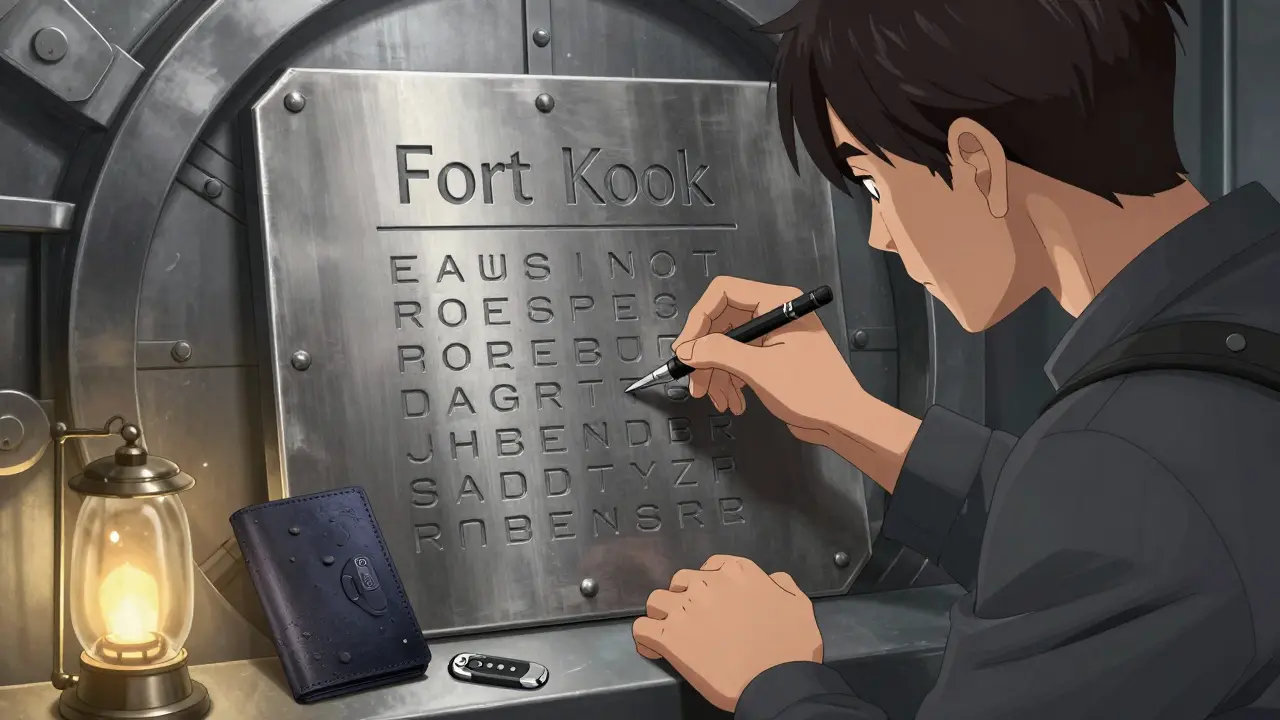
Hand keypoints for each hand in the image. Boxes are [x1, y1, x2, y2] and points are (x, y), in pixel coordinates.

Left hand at [631, 555, 822, 712]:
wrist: (777, 683)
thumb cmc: (791, 648)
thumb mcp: (798, 604)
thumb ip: (781, 584)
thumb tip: (772, 579)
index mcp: (737, 573)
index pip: (710, 567)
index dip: (709, 584)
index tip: (711, 600)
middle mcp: (707, 584)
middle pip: (680, 582)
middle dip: (684, 598)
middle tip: (694, 620)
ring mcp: (686, 609)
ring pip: (656, 601)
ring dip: (662, 615)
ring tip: (671, 631)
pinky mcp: (670, 637)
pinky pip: (642, 629)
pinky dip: (645, 639)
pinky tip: (654, 648)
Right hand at [673, 276, 921, 489]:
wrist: (843, 420)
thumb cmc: (812, 390)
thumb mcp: (759, 369)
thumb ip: (720, 353)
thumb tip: (687, 348)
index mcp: (776, 302)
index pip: (723, 293)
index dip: (699, 319)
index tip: (685, 349)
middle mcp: (773, 312)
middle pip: (722, 322)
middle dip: (706, 355)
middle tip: (696, 384)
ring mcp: (772, 334)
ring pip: (727, 345)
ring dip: (717, 373)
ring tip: (720, 401)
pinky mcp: (772, 356)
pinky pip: (739, 360)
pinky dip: (731, 380)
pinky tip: (734, 402)